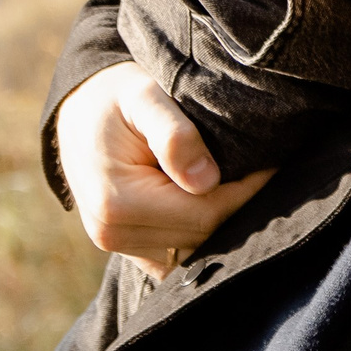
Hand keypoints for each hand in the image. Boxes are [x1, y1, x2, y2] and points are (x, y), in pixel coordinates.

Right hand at [54, 62, 275, 275]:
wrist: (81, 111)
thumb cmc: (116, 98)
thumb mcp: (144, 97)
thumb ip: (174, 135)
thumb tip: (206, 180)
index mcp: (117, 203)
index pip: (207, 214)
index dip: (247, 191)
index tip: (270, 164)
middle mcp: (113, 233)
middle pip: (205, 235)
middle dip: (239, 205)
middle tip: (262, 169)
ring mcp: (119, 244)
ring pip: (196, 248)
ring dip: (223, 220)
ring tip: (239, 181)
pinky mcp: (128, 245)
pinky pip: (179, 253)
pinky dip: (203, 232)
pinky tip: (216, 199)